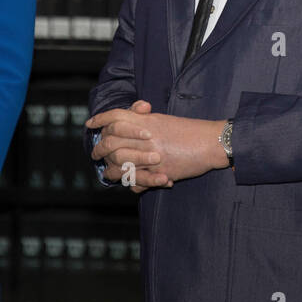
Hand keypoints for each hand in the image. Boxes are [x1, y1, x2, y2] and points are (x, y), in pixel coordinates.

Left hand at [88, 102, 227, 188]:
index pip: (114, 117)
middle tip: (95, 154)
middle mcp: (144, 137)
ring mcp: (150, 155)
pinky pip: (138, 181)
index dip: (100, 120)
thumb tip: (131, 119)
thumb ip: (144, 121)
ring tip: (108, 173)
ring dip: (112, 170)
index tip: (90, 124)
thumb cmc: (189, 131)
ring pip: (120, 165)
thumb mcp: (163, 121)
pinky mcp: (159, 172)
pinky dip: (133, 184)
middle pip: (111, 141)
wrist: (210, 142)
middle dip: (100, 149)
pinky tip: (132, 185)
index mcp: (145, 121)